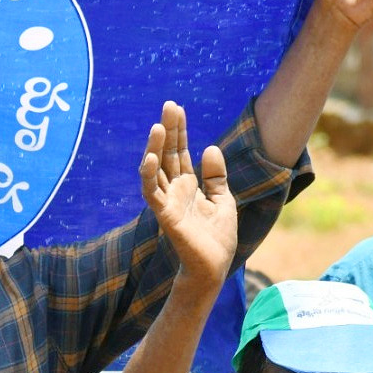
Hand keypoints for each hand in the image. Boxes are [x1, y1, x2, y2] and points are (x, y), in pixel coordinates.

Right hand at [140, 102, 236, 285]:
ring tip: (159, 127)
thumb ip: (216, 176)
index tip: (177, 108)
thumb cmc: (217, 238)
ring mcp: (167, 202)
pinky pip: (152, 193)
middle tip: (169, 105)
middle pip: (168, 155)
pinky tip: (150, 157)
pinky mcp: (165, 216)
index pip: (180, 152)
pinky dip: (149, 175)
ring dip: (155, 148)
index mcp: (188, 186)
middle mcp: (174, 191)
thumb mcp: (223, 199)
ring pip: (156, 170)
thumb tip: (209, 148)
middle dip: (168, 131)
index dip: (179, 130)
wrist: (214, 267)